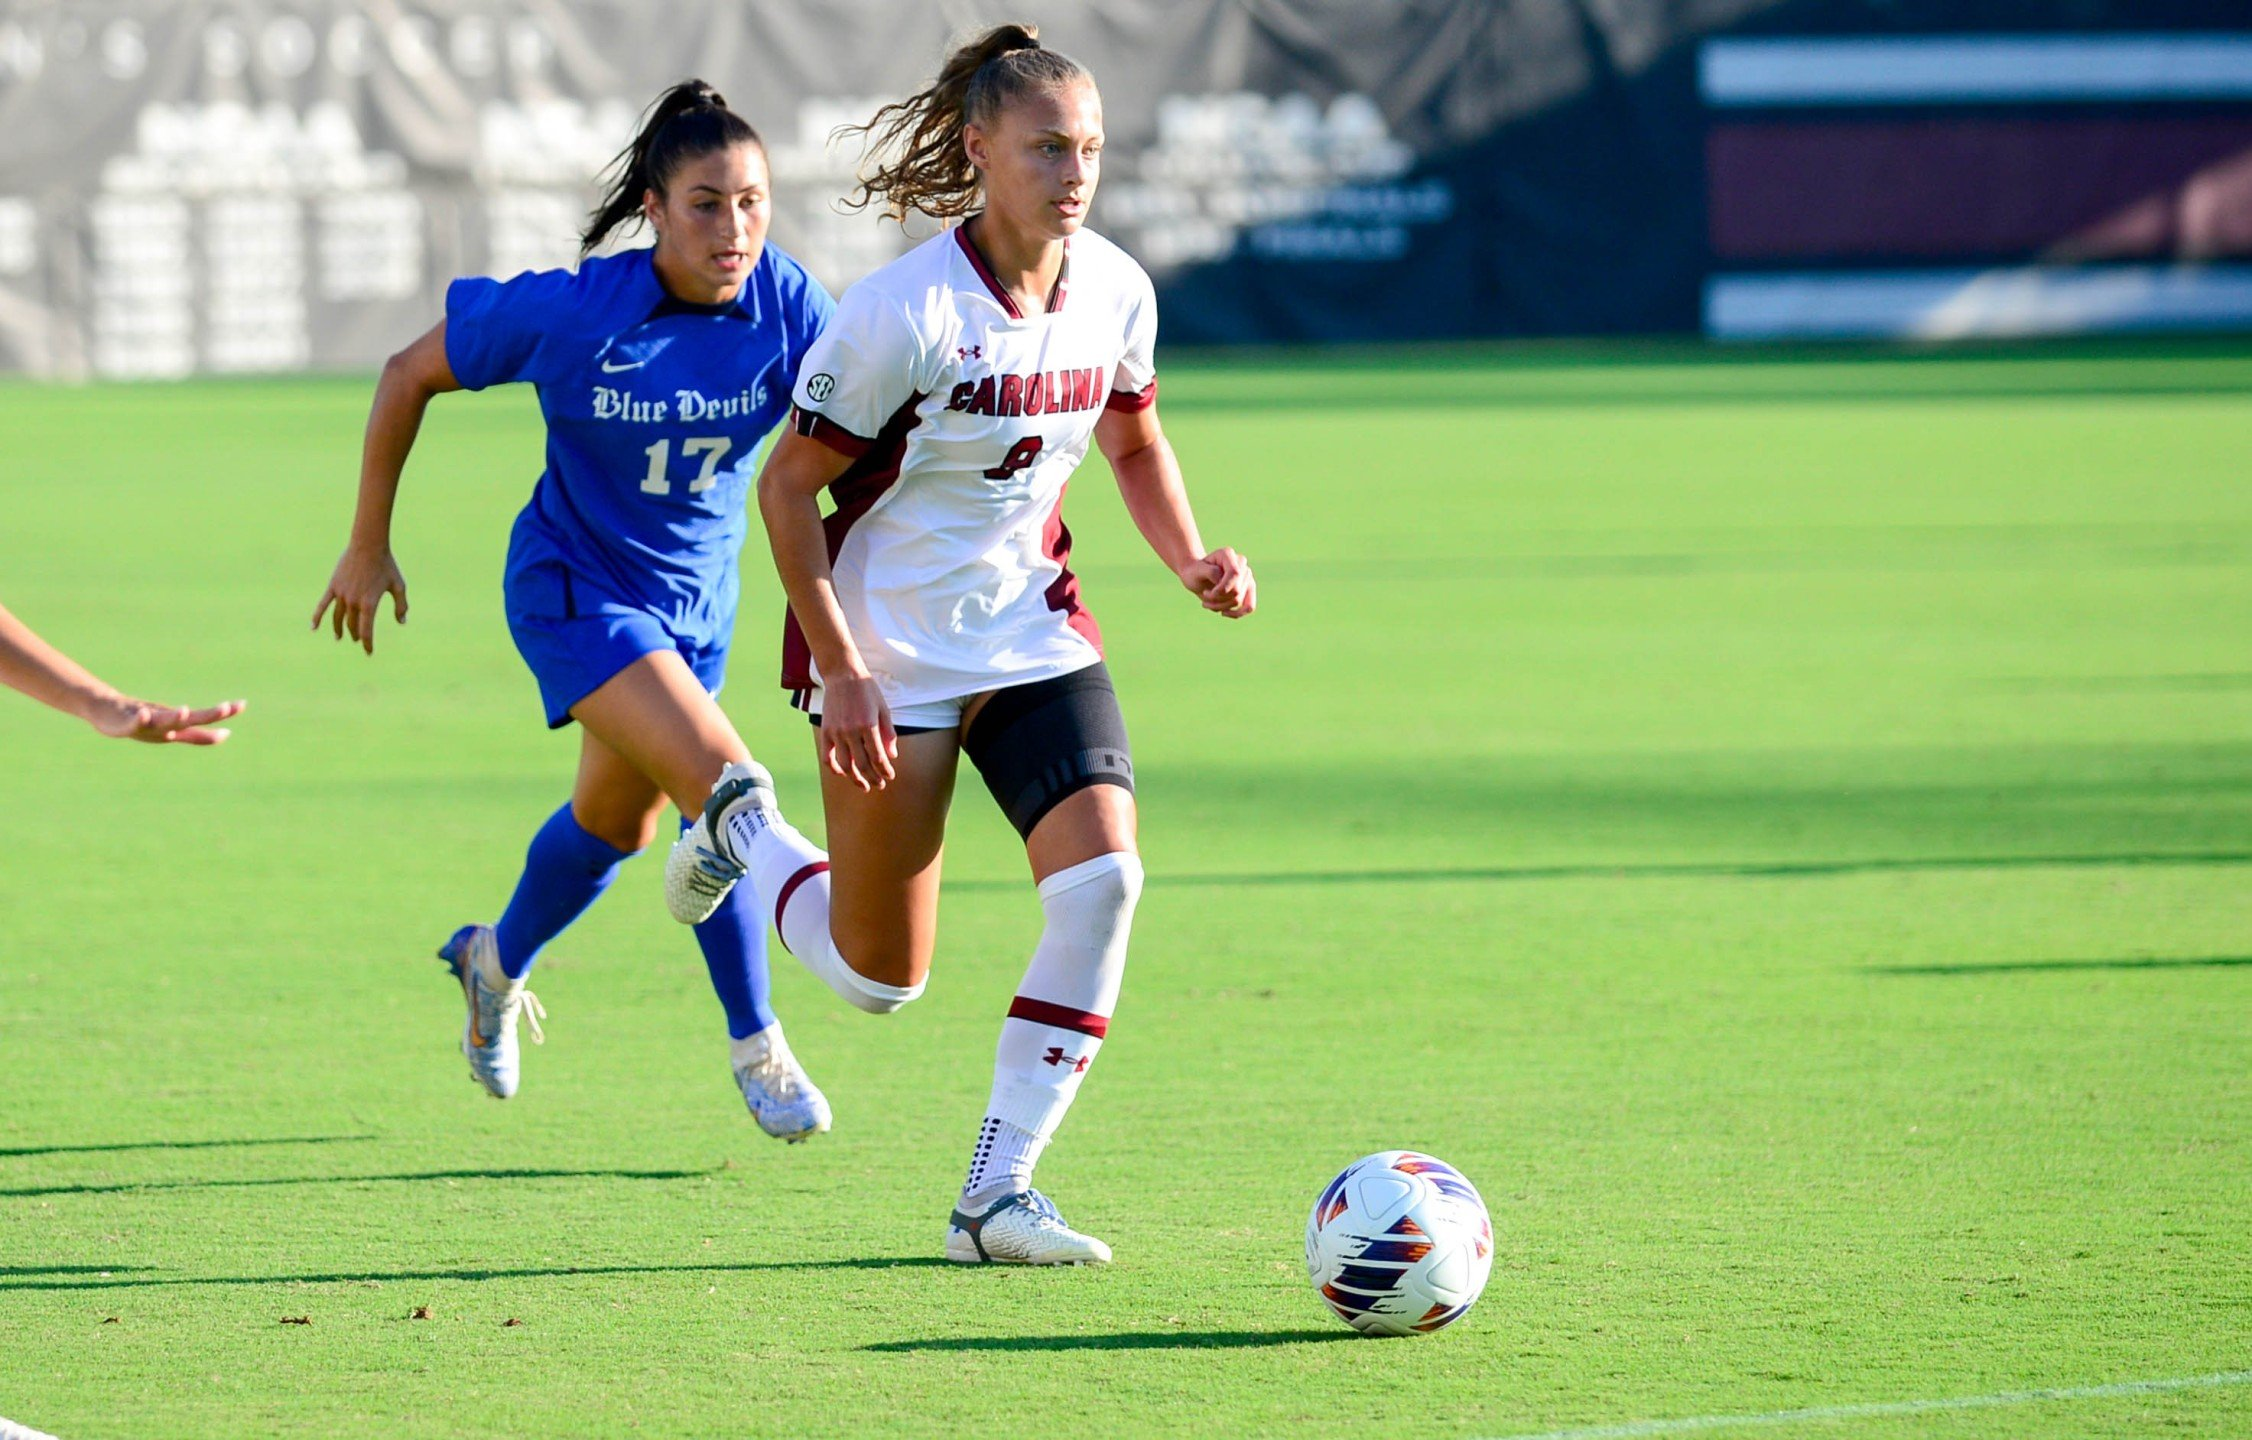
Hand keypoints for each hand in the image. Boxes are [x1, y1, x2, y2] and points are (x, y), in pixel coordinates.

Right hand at [84, 694, 245, 744]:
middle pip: (189, 718)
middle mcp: (164, 721)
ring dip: (174, 715)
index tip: (242, 705)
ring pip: (162, 719)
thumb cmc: (145, 720)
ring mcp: (145, 721)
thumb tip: (226, 735)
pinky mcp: (124, 723)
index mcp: (177, 724)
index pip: (203, 719)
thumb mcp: (174, 732)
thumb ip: (199, 736)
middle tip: (226, 708)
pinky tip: (143, 715)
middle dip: (206, 714)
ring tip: (184, 711)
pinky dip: (138, 719)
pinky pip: (132, 723)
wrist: (106, 709)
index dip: (221, 714)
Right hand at [311, 545, 409, 653]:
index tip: (368, 652)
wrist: (368, 545)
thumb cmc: (386, 565)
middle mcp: (354, 602)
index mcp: (370, 604)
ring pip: (338, 617)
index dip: (367, 643)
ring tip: (340, 637)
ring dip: (338, 629)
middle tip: (357, 639)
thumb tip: (402, 622)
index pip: (366, 631)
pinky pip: (323, 605)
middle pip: (352, 625)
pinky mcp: (333, 586)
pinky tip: (313, 628)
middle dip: (355, 634)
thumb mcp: (398, 585)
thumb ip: (401, 605)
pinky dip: (317, 617)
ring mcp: (341, 594)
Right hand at [818, 672, 897, 791]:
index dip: (885, 770)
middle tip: (879, 785)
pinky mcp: (826, 731)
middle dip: (873, 778)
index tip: (890, 776)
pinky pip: (827, 756)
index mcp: (868, 725)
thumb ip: (888, 733)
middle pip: (863, 764)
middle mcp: (851, 731)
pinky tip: (843, 773)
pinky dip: (834, 768)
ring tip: (863, 785)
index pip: (878, 757)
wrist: (843, 675)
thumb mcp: (883, 708)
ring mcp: (836, 732)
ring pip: (845, 765)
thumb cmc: (866, 690)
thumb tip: (892, 756)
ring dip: (855, 778)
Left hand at [1179, 547, 1255, 617]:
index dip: (1223, 588)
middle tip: (1204, 595)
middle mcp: (1241, 563)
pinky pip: (1249, 606)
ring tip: (1207, 603)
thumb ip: (1211, 572)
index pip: (1235, 573)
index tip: (1206, 593)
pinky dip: (1236, 613)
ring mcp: (1246, 576)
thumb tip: (1224, 579)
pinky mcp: (1249, 588)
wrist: (1196, 577)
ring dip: (1221, 606)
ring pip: (1239, 600)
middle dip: (1217, 599)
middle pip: (1236, 590)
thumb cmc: (1194, 573)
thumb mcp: (1196, 571)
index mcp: (1228, 554)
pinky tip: (1223, 613)